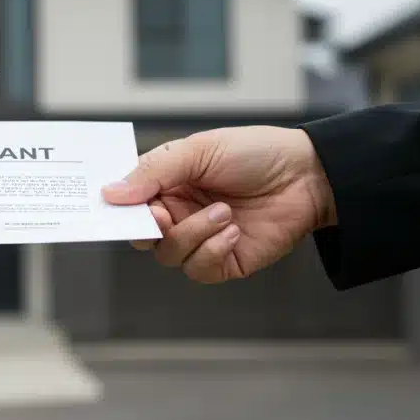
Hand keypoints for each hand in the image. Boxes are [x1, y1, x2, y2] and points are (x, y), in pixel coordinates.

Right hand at [102, 126, 335, 283]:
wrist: (308, 175)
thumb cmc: (255, 153)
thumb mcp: (199, 150)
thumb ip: (154, 172)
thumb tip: (111, 193)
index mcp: (168, 183)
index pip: (129, 203)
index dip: (120, 209)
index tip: (118, 207)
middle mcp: (180, 212)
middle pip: (142, 235)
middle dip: (150, 228)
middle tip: (166, 215)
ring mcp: (201, 238)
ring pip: (169, 254)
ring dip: (193, 234)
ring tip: (224, 212)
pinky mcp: (224, 261)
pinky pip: (198, 269)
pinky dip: (212, 250)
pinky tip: (234, 231)